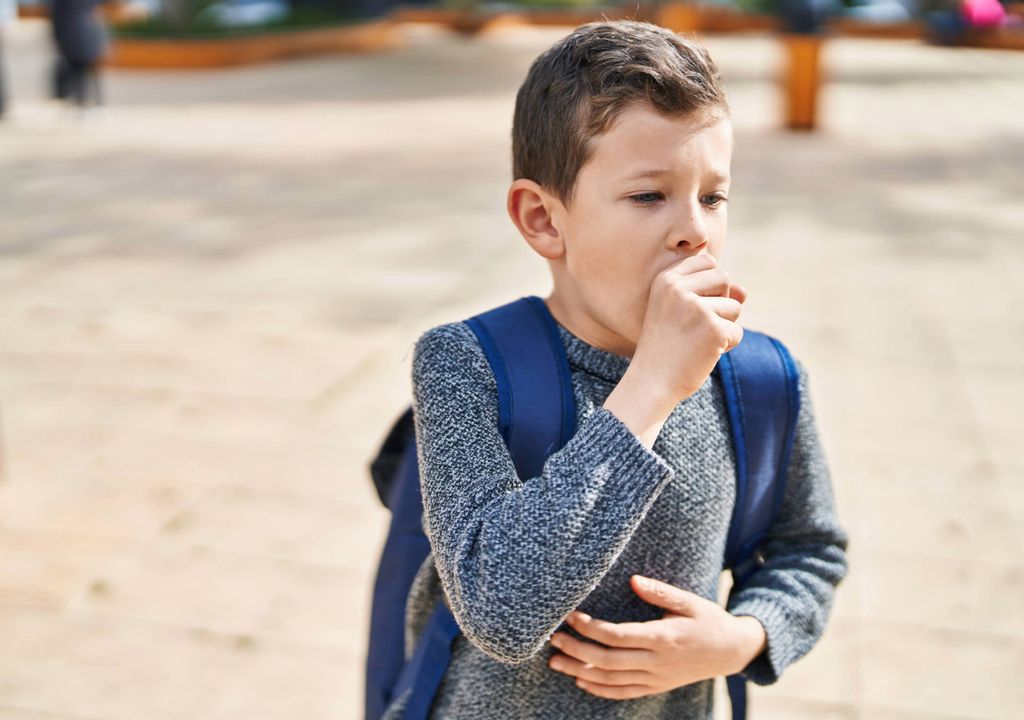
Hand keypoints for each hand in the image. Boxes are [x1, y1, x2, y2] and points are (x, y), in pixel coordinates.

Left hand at [547, 575, 766, 699]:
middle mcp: (657, 663)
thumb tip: (633, 580)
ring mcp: (656, 678)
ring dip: (580, 671)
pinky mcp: (656, 686)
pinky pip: (623, 692)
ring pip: (611, 680)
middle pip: (608, 661)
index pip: (618, 636)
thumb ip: (660, 592)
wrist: (732, 652)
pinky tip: (580, 680)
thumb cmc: (709, 620)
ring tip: (555, 661)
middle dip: (577, 650)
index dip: (591, 628)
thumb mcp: (689, 601)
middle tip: (552, 639)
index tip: (571, 616)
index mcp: (664, 638)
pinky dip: (599, 689)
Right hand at [631, 253, 746, 403]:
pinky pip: (737, 332)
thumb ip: (710, 295)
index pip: (707, 261)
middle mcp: (678, 289)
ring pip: (734, 307)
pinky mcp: (713, 329)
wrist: (650, 382)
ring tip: (698, 341)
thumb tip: (744, 292)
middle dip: (721, 301)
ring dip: (724, 326)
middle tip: (698, 325)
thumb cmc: (665, 347)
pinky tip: (704, 354)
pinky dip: (727, 346)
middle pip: (723, 278)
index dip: (710, 284)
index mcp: (665, 280)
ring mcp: (696, 308)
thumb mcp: (680, 312)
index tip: (694, 306)